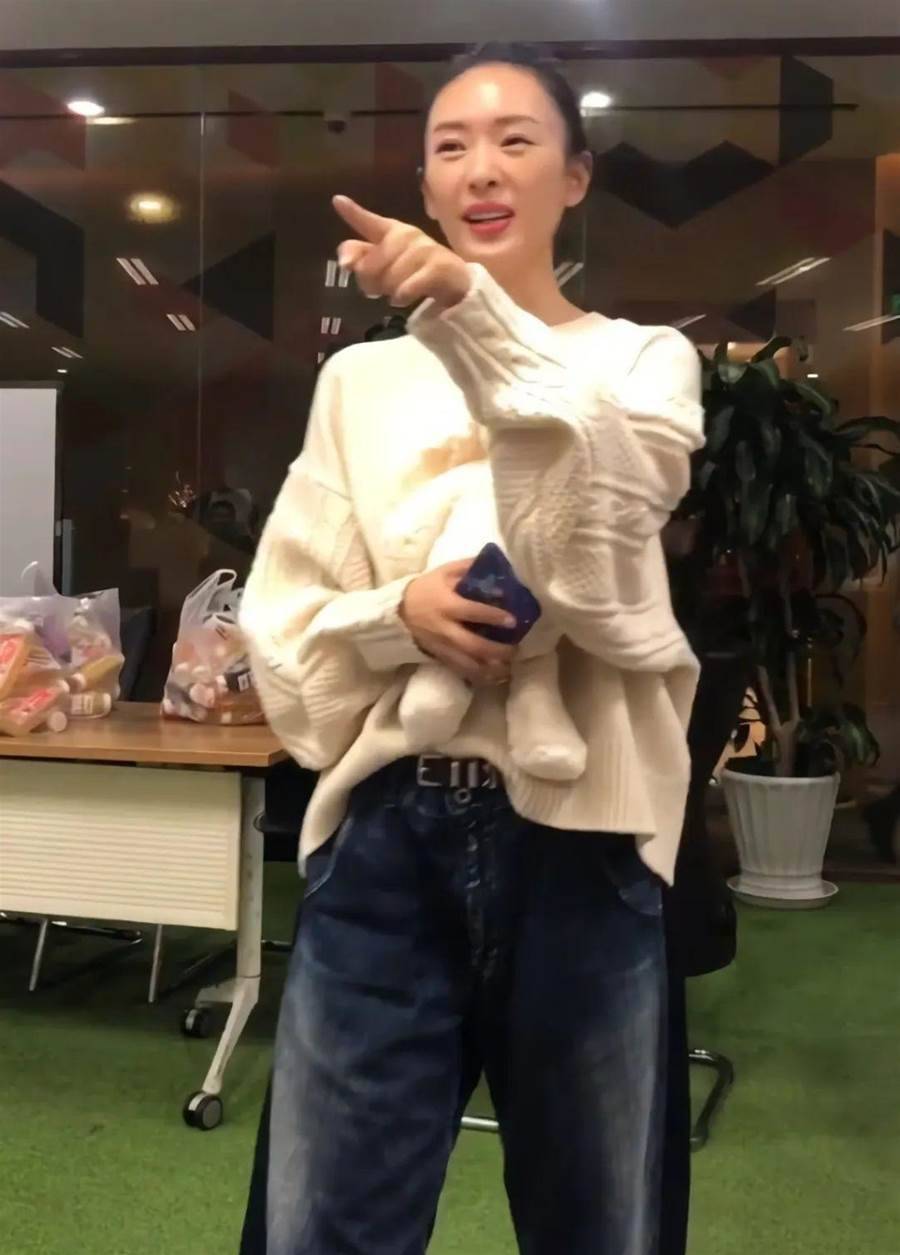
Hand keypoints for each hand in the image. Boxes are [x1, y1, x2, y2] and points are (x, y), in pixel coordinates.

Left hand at [334, 196, 470, 311]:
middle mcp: (407, 235)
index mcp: (391, 231)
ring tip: (398, 291)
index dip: (353, 214)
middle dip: (370, 282)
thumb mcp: (386, 264)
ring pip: (388, 279)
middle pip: (368, 265)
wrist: (455, 282)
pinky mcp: (438, 267)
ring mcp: (424, 249)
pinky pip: (406, 287)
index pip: (368, 223)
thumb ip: (361, 259)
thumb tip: (345, 263)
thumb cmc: (414, 271)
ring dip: (389, 291)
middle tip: (381, 288)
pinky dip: (401, 296)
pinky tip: (403, 298)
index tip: (337, 201)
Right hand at [401, 560, 517, 685]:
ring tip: (507, 668)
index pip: (473, 612)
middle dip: (497, 650)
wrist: (398, 611)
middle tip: (515, 649)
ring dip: (490, 669)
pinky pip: (460, 670)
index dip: (494, 617)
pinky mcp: (440, 657)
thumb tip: (493, 564)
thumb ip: (467, 567)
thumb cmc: (425, 589)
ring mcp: (442, 646)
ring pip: (468, 664)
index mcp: (447, 605)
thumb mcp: (443, 572)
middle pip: (473, 645)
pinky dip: (477, 676)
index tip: (513, 621)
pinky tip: (493, 677)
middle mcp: (445, 629)